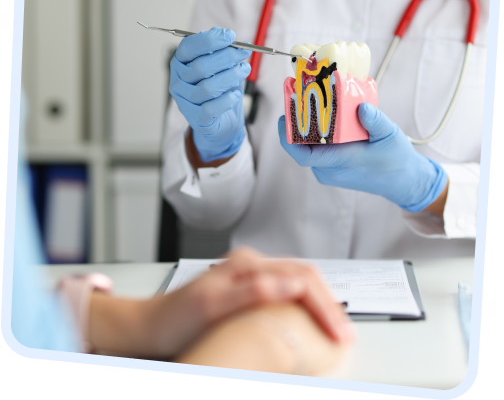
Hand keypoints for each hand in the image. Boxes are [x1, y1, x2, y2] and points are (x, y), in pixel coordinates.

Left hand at [88, 248, 353, 357]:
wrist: (152, 327)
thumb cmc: (175, 319)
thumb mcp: (210, 305)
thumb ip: (249, 291)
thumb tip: (289, 284)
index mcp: (247, 264)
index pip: (300, 277)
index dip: (324, 306)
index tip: (338, 334)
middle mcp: (252, 265)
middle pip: (305, 277)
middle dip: (329, 305)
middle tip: (344, 336)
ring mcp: (252, 276)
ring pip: (300, 283)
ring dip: (320, 305)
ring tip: (335, 331)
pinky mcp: (250, 289)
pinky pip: (288, 292)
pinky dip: (306, 308)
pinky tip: (310, 324)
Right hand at [169, 27, 250, 161]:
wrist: (220, 120)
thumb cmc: (219, 88)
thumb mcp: (220, 65)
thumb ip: (221, 49)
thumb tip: (227, 35)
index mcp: (180, 63)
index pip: (188, 47)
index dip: (210, 40)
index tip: (231, 36)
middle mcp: (178, 81)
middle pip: (200, 67)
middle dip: (226, 57)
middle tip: (243, 54)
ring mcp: (184, 101)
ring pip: (207, 87)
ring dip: (231, 77)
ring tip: (244, 71)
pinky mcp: (195, 119)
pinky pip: (210, 109)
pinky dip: (227, 100)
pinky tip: (236, 95)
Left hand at [278, 103, 447, 211]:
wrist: (403, 182)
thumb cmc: (397, 160)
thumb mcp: (390, 136)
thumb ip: (375, 121)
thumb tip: (361, 107)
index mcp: (342, 162)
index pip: (304, 155)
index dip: (288, 138)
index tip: (284, 117)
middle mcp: (330, 171)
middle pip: (302, 149)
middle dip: (295, 126)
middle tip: (295, 101)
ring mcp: (329, 172)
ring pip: (308, 150)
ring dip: (304, 130)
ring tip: (306, 106)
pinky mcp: (331, 170)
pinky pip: (316, 152)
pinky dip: (313, 137)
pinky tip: (319, 120)